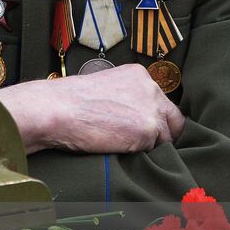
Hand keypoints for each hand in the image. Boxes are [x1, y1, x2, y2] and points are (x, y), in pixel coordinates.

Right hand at [0, 63, 184, 154]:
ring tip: (122, 145)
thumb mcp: (105, 88)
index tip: (142, 129)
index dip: (153, 119)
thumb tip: (134, 117)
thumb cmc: (70, 102)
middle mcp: (151, 88)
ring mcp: (152, 109)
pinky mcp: (148, 130)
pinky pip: (154, 151)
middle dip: (161, 133)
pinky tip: (118, 147)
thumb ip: (126, 97)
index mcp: (139, 75)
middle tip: (140, 144)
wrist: (57, 109)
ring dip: (149, 146)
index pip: (161, 102)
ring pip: (165, 138)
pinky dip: (139, 154)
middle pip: (172, 119)